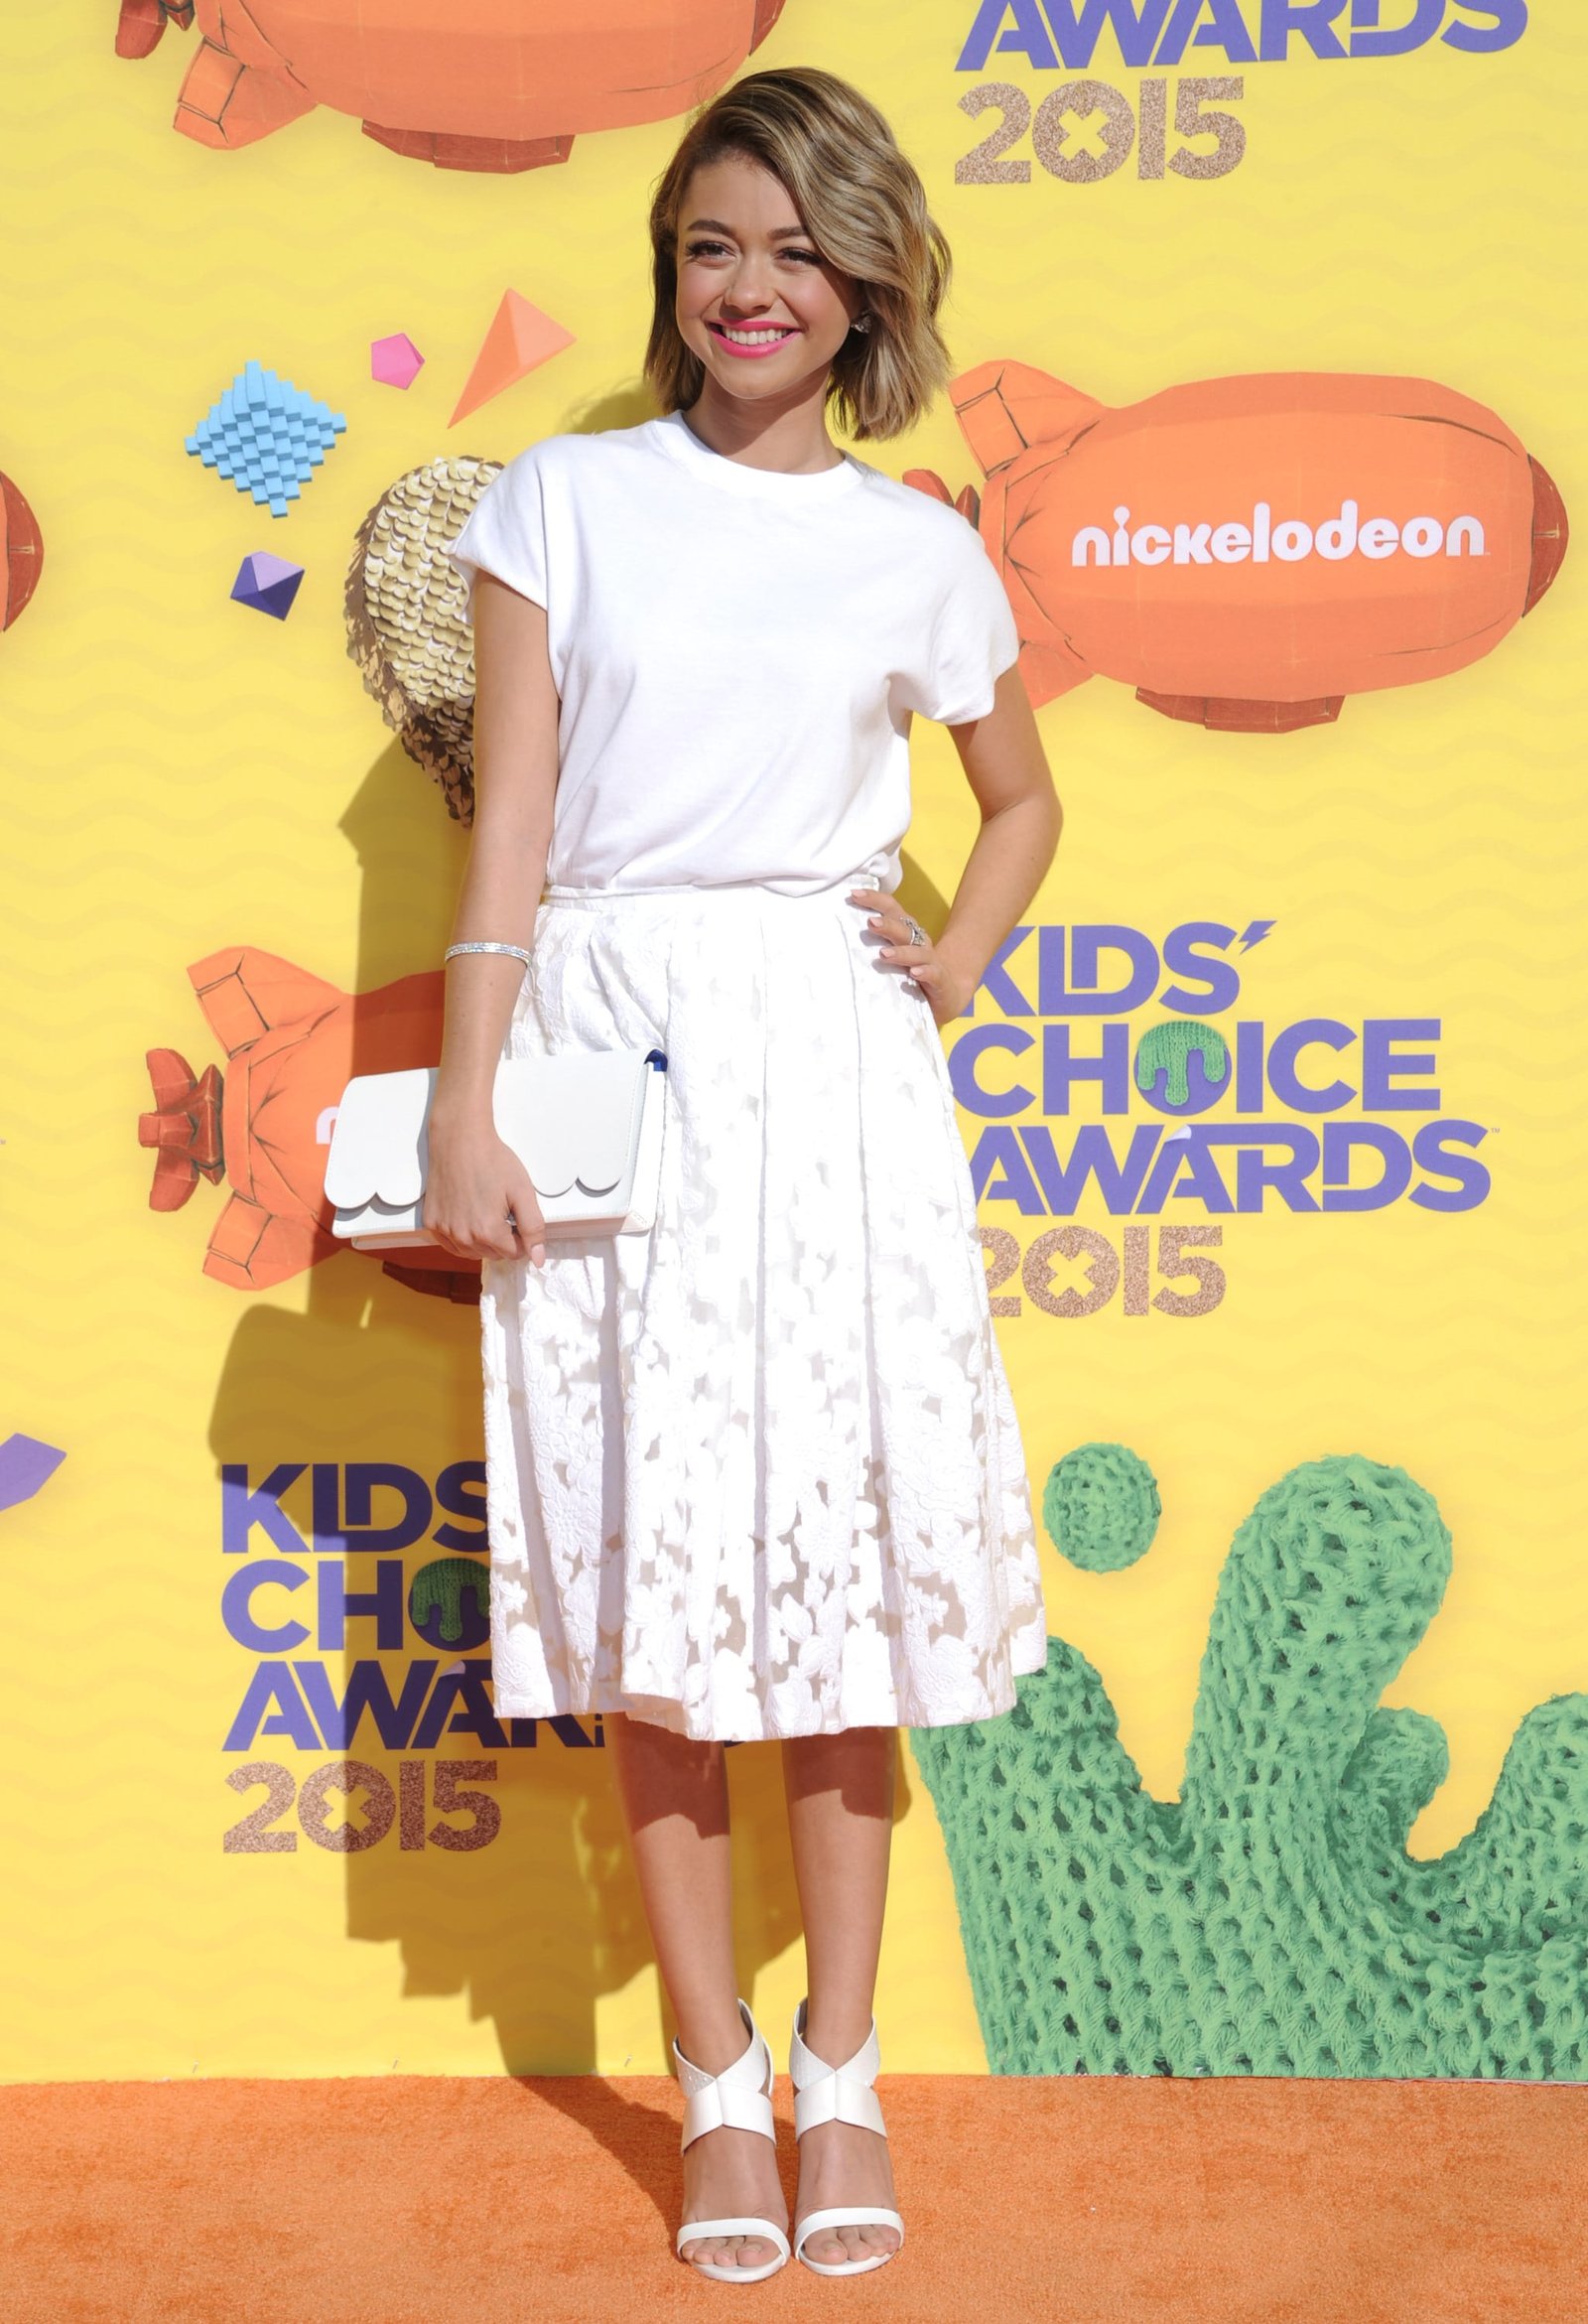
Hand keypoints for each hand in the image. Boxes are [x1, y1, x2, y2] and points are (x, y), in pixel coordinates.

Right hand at [422, 1115, 548, 1264]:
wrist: (459, 1140)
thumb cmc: (492, 1161)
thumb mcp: (523, 1192)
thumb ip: (533, 1228)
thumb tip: (538, 1259)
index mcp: (488, 1232)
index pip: (514, 1253)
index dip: (520, 1235)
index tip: (515, 1214)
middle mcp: (463, 1237)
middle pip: (493, 1254)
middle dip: (502, 1237)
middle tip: (500, 1208)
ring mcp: (444, 1231)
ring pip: (472, 1252)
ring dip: (482, 1239)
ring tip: (483, 1209)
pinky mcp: (431, 1223)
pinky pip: (451, 1243)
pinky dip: (461, 1235)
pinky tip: (466, 1213)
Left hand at [848, 888, 974, 1027]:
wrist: (947, 995)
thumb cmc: (912, 974)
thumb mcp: (892, 958)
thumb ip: (872, 945)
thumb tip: (838, 936)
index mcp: (906, 933)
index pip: (892, 910)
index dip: (875, 900)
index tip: (854, 894)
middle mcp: (919, 943)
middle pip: (904, 928)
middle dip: (887, 924)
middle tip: (870, 923)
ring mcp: (930, 961)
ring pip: (917, 951)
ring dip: (901, 952)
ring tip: (884, 954)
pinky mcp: (940, 980)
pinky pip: (932, 974)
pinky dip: (923, 972)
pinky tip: (914, 973)